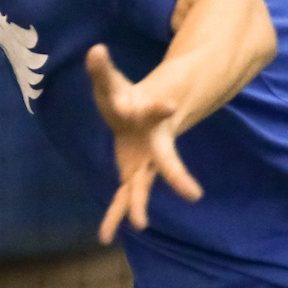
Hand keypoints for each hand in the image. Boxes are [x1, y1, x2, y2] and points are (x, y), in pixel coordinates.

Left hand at [86, 44, 202, 244]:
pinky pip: (124, 197)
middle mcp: (153, 143)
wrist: (139, 118)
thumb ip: (101, 69)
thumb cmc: (125, 98)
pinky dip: (115, 215)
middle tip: (192, 195)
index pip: (155, 110)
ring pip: (145, 185)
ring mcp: (145, 162)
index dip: (159, 107)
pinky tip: (104, 236)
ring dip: (140, 204)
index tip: (169, 106)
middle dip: (176, 174)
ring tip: (140, 224)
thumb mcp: (111, 83)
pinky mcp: (134, 174)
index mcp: (149, 116)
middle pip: (166, 159)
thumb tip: (94, 50)